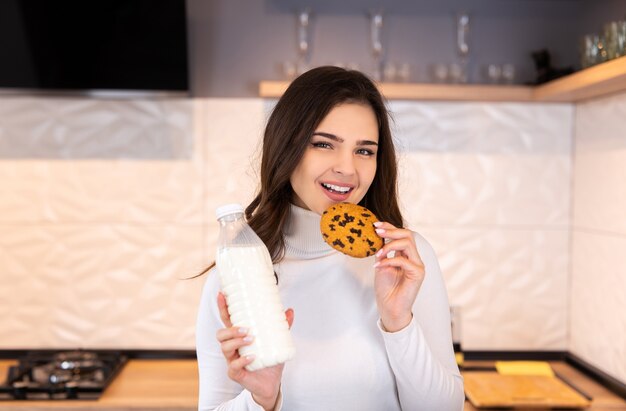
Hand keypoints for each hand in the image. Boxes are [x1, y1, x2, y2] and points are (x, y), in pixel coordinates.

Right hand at [216, 292, 293, 409]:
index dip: (223, 308)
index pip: (227, 320)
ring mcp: (232, 360)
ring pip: (225, 348)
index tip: (222, 294)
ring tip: (250, 340)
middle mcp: (232, 347)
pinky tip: (252, 357)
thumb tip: (290, 310)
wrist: (271, 383)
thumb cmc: (269, 360)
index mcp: (238, 337)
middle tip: (246, 329)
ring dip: (236, 342)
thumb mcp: (277, 341)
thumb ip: (282, 326)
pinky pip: (233, 366)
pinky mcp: (235, 373)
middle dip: (230, 330)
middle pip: (221, 334)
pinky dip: (242, 360)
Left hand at [372, 222, 424, 331]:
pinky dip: (388, 261)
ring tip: (377, 254)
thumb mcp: (381, 265)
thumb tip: (377, 236)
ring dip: (389, 246)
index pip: (402, 235)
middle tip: (376, 231)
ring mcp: (418, 265)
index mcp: (407, 255)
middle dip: (391, 231)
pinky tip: (378, 265)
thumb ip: (382, 252)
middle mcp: (414, 258)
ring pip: (407, 243)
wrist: (390, 308)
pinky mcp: (418, 273)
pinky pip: (403, 260)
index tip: (375, 225)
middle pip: (408, 234)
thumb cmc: (386, 289)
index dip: (390, 227)